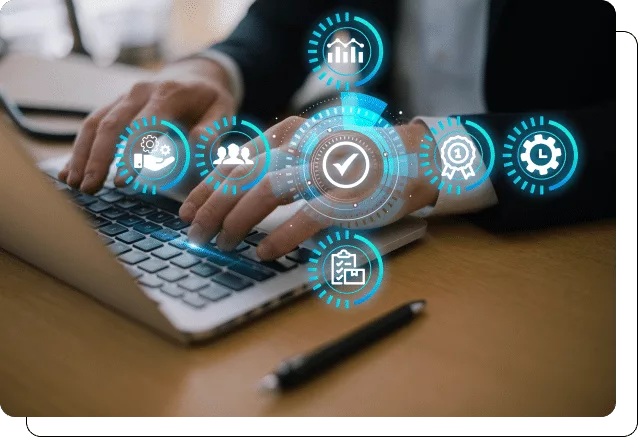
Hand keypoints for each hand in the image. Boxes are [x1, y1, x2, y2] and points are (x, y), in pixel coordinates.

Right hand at [59, 58, 236, 192]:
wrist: (197, 74)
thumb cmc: (211, 100)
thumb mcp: (223, 111)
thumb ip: (212, 130)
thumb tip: (194, 146)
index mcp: (168, 95)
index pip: (145, 126)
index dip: (131, 154)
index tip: (121, 181)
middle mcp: (140, 92)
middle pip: (111, 125)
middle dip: (98, 158)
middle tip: (90, 188)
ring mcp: (124, 97)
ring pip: (95, 123)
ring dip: (82, 154)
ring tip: (74, 184)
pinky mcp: (115, 105)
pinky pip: (92, 124)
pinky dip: (79, 148)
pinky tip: (69, 172)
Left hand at [178, 117, 439, 260]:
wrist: (414, 157)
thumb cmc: (357, 160)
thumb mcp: (311, 151)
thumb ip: (277, 164)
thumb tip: (233, 194)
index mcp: (291, 133)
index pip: (237, 161)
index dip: (207, 189)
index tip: (187, 212)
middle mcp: (305, 144)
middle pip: (244, 175)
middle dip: (213, 208)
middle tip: (196, 234)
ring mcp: (327, 166)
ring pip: (267, 191)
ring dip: (238, 221)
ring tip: (222, 243)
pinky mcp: (350, 193)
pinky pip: (306, 216)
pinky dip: (281, 236)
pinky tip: (264, 251)